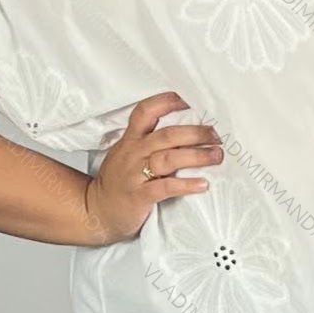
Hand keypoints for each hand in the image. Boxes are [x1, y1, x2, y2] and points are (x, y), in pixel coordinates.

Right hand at [84, 92, 223, 243]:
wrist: (96, 211)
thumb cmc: (118, 181)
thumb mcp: (127, 154)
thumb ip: (149, 141)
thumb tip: (186, 130)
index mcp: (131, 140)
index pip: (146, 111)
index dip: (167, 102)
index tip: (191, 101)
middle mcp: (133, 152)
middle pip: (166, 135)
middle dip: (195, 133)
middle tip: (217, 135)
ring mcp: (135, 174)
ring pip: (168, 158)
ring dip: (197, 156)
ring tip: (217, 156)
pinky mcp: (139, 196)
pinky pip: (165, 187)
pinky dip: (186, 185)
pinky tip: (203, 184)